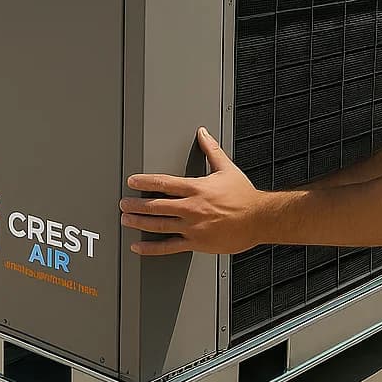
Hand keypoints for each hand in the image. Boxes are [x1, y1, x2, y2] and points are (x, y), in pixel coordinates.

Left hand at [121, 128, 268, 255]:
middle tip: (123, 204)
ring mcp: (192, 227)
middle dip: (136, 205)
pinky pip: (169, 247)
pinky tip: (139, 247)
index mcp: (197, 188)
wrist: (259, 219)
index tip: (132, 182)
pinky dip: (152, 248)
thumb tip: (203, 133)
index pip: (164, 183)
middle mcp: (192, 208)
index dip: (144, 182)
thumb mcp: (226, 168)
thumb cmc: (244, 197)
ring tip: (125, 220)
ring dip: (139, 223)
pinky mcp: (196, 243)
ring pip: (159, 225)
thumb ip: (211, 150)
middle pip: (156, 206)